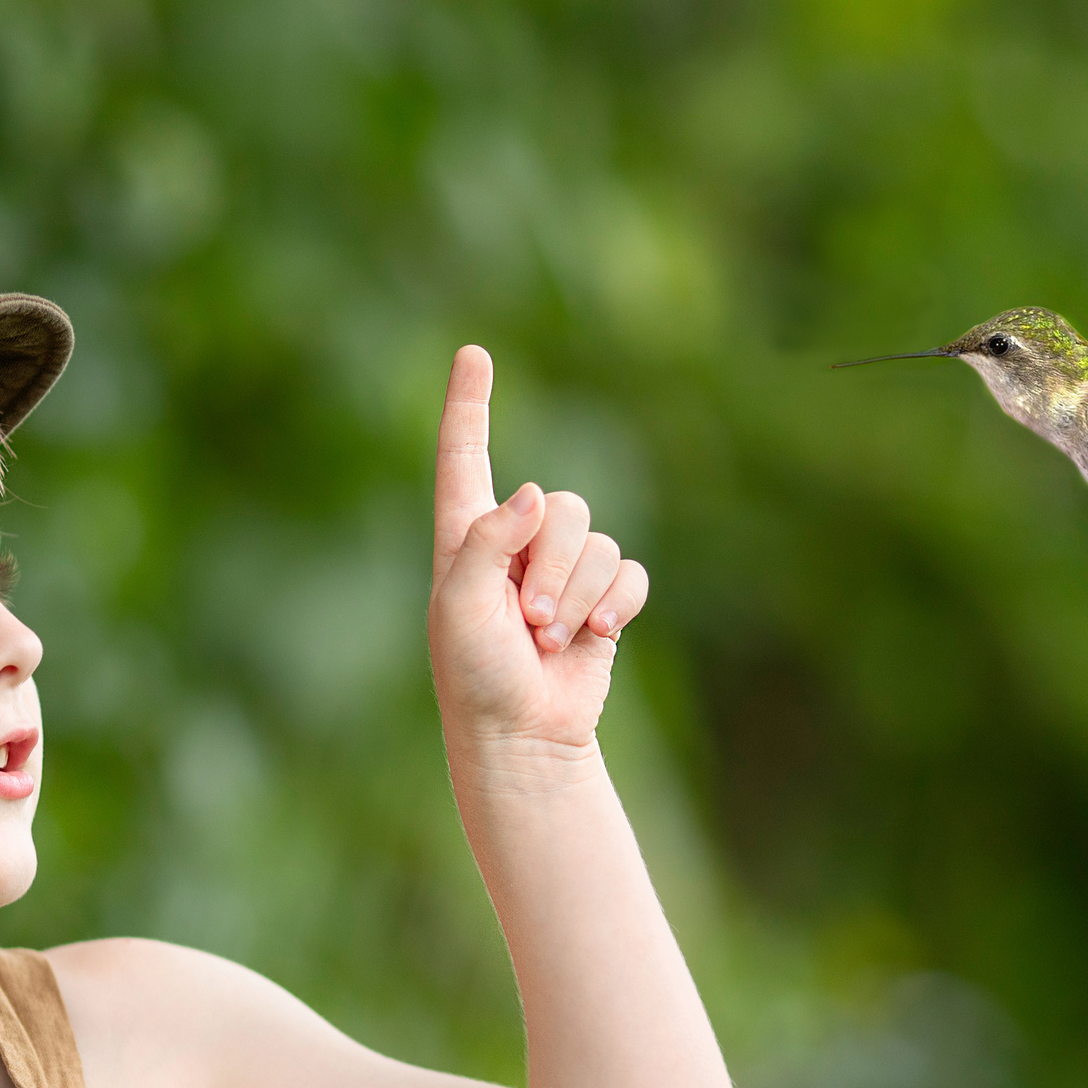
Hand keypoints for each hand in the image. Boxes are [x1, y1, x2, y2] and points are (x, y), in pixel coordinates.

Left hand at [429, 345, 649, 763]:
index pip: (466, 457)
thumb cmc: (474, 674)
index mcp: (466, 536)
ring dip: (577, 594)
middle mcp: (516, 542)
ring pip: (595, 539)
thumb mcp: (459, 605)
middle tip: (528, 621)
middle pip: (559, 505)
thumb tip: (531, 493)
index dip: (470, 405)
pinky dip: (616, 603)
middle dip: (551, 564)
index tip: (473, 353)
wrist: (521, 734)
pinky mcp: (603, 598)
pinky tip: (597, 636)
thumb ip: (485, 541)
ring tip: (549, 639)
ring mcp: (562, 570)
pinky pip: (629, 570)